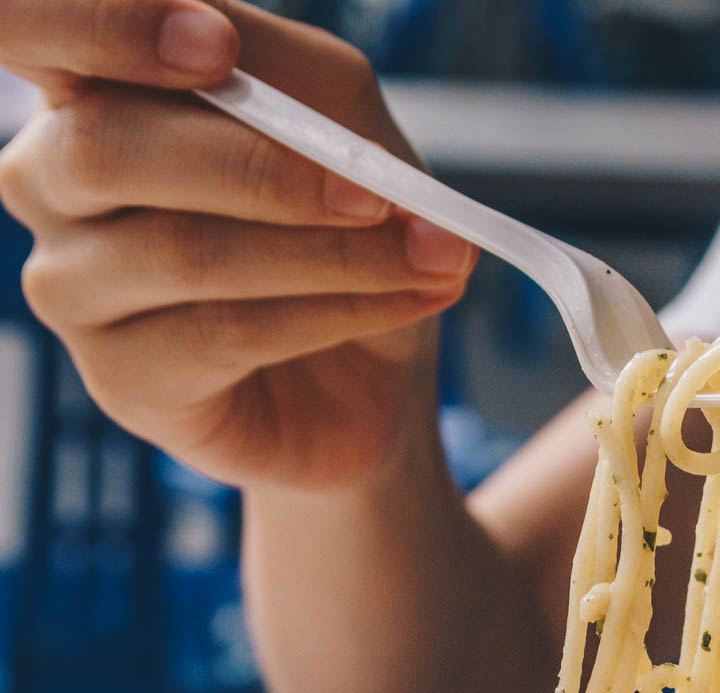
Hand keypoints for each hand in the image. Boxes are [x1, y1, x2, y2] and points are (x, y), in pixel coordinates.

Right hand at [0, 0, 477, 489]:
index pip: (36, 27)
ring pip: (182, 250)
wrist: (371, 379)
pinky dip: (337, 312)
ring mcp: (72, 284)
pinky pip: (225, 333)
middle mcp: (52, 177)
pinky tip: (407, 302)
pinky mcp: (121, 376)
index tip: (217, 47)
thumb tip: (246, 53)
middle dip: (263, 168)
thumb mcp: (350, 133)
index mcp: (94, 89)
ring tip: (429, 258)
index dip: (103, 25)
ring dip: (331, 253)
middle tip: (377, 194)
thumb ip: (302, 79)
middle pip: (105, 146)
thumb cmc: (347, 233)